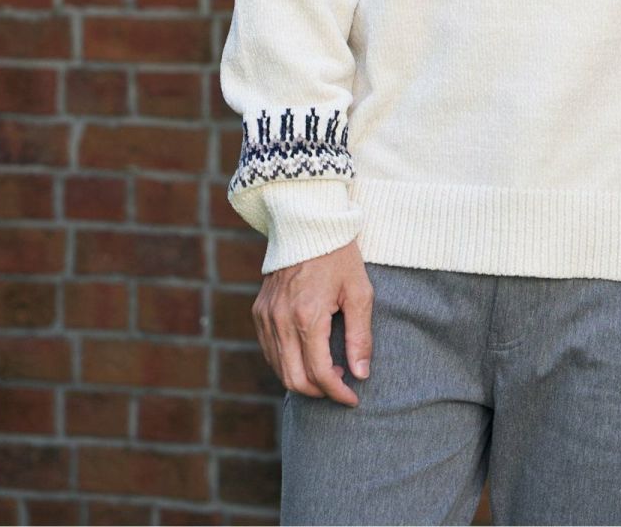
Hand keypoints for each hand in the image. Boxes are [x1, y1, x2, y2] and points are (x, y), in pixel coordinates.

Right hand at [253, 240, 373, 405]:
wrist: (307, 222)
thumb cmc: (339, 254)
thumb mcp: (359, 291)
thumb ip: (360, 336)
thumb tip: (361, 374)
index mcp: (308, 316)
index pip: (320, 374)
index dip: (337, 393)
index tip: (353, 398)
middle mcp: (281, 320)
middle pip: (294, 379)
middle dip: (319, 392)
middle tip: (341, 385)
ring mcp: (266, 316)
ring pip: (278, 369)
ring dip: (302, 379)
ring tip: (328, 369)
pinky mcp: (259, 311)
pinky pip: (269, 351)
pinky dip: (286, 363)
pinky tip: (307, 354)